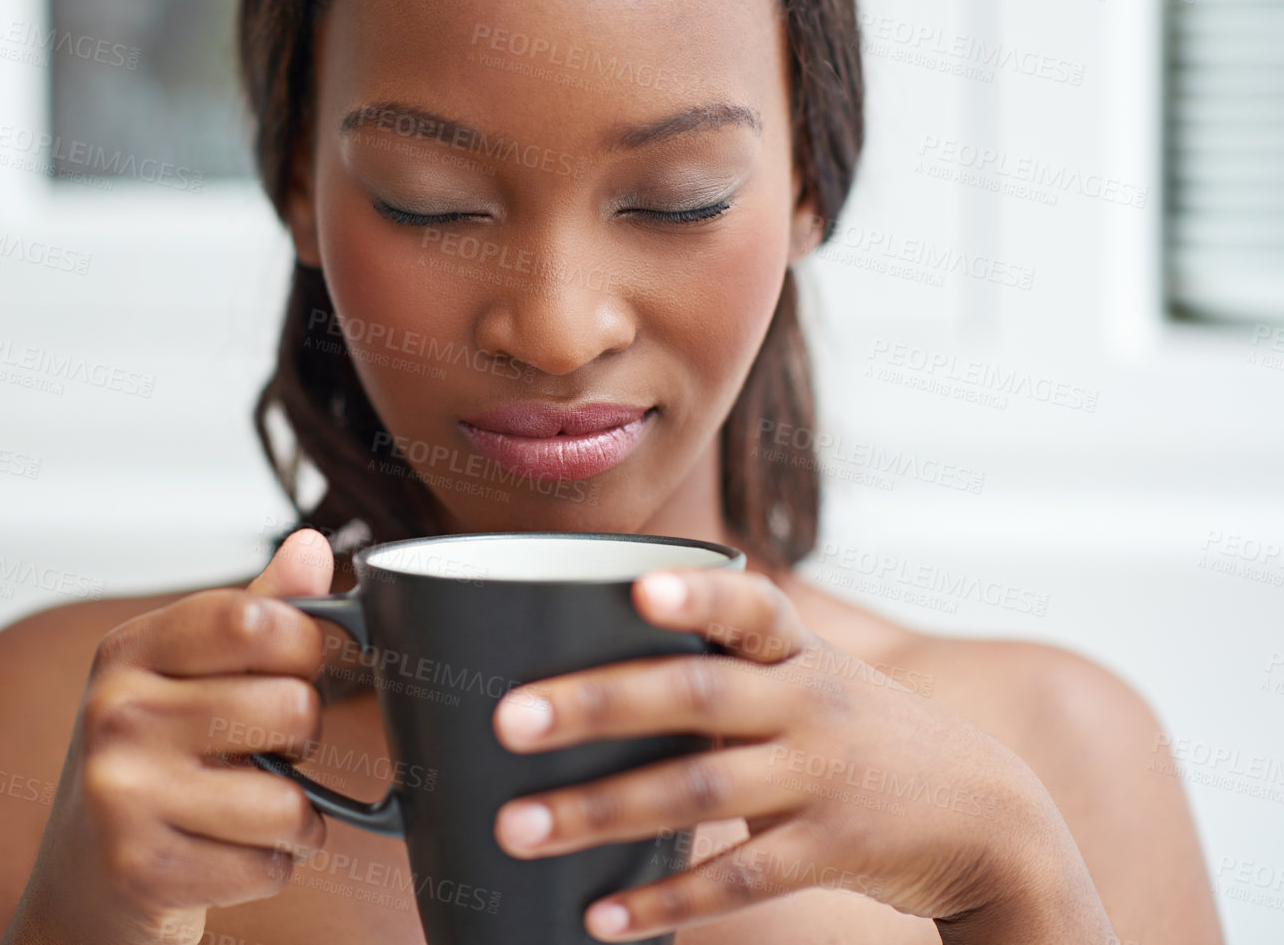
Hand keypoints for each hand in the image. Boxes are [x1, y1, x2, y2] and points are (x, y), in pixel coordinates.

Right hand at [1, 529, 338, 944]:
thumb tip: (312, 547)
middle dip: (303, 739)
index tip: (293, 667)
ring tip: (247, 808)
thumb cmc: (147, 766)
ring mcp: (123, 792)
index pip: (254, 618)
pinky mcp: (142, 869)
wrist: (81, 880)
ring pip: (289, 800)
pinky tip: (224, 854)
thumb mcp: (185, 677)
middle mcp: (117, 713)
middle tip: (260, 750)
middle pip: (292, 706)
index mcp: (130, 650)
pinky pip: (268, 866)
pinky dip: (268, 868)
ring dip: (293, 817)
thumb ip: (256, 612)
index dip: (303, 646)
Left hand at [487, 565, 1115, 942]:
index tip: (636, 588)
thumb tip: (579, 666)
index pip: (747, 606)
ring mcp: (823, 777)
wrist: (989, 814)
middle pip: (694, 696)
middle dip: (597, 706)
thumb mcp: (808, 677)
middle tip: (509, 720)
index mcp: (794, 649)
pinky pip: (739, 878)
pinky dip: (665, 901)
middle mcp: (808, 702)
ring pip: (699, 790)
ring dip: (600, 812)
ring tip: (517, 829)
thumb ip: (717, 665)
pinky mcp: (832, 850)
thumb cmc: (855, 732)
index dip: (694, 596)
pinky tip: (599, 916)